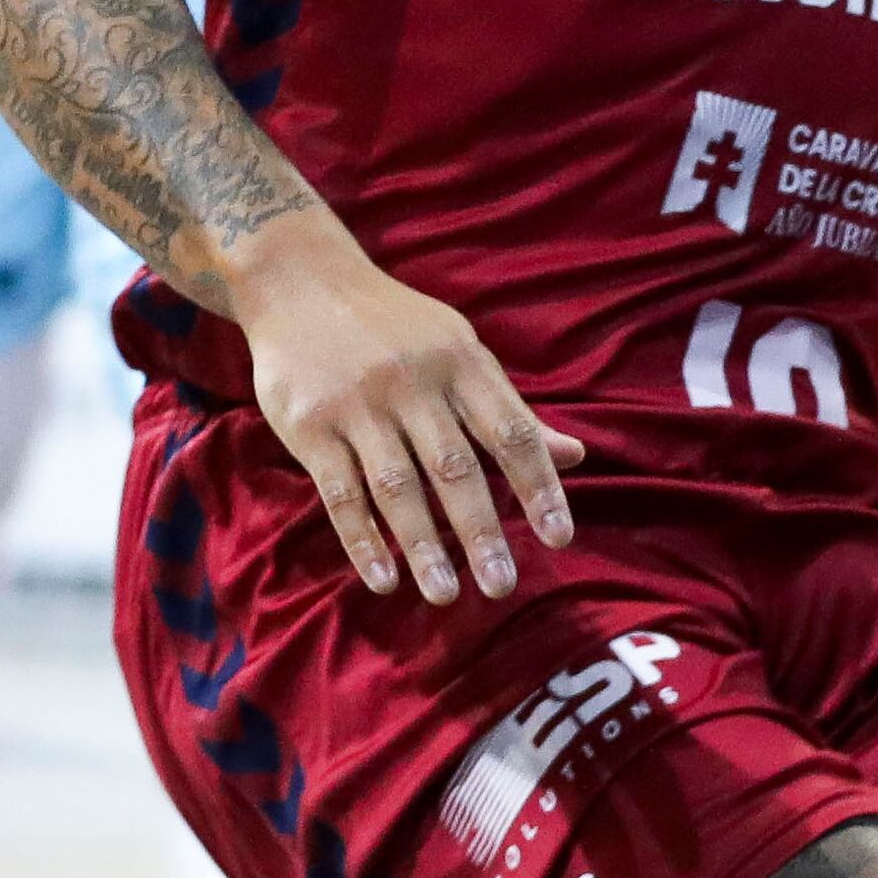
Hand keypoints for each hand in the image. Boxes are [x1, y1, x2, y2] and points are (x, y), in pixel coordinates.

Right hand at [231, 213, 583, 603]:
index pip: (512, 434)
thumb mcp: (461, 351)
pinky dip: (363, 539)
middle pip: (457, 468)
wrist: (302, 282)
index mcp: (464, 365)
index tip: (560, 538)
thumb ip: (510, 410)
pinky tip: (384, 577)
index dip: (539, 487)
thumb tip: (575, 456)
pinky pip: (340, 492)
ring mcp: (361, 406)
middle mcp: (416, 385)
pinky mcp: (310, 426)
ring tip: (447, 595)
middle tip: (503, 587)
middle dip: (482, 531)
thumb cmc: (396, 327)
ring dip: (424, 546)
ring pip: (398, 488)